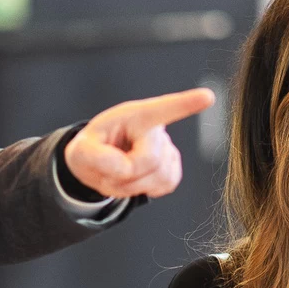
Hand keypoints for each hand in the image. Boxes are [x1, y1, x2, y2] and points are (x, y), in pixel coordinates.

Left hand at [62, 87, 214, 199]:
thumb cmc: (92, 150)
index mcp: (134, 116)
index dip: (185, 104)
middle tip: (108, 171)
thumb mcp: (81, 151)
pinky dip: (144, 190)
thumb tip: (125, 168)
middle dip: (124, 174)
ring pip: (158, 178)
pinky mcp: (172, 168)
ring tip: (119, 174)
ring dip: (131, 186)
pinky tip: (135, 179)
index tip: (207, 97)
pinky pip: (166, 186)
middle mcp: (156, 129)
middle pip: (150, 160)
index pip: (162, 109)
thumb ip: (96, 157)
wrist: (99, 163)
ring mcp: (167, 148)